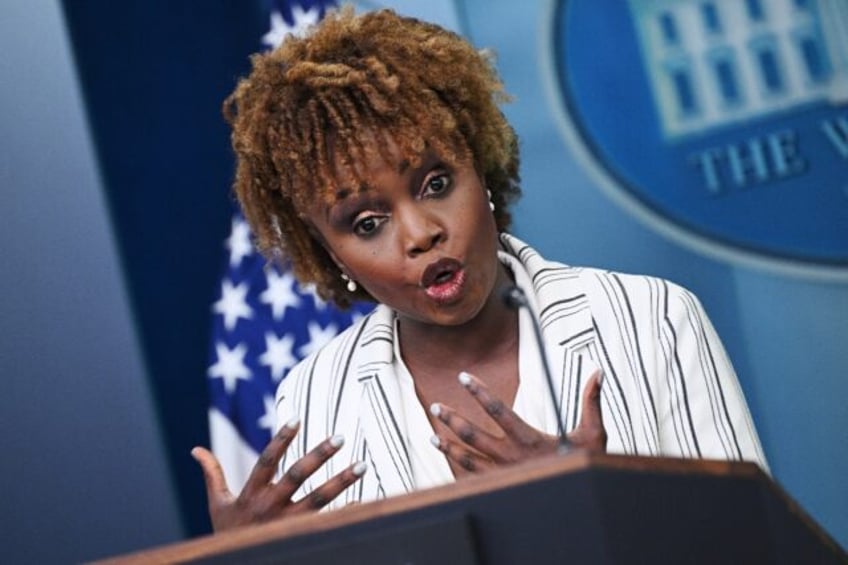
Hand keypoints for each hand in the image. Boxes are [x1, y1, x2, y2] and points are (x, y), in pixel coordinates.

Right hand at [191, 418, 366, 531]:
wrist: (232, 562)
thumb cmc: (228, 532)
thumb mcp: (217, 505)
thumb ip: (212, 475)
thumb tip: (196, 450)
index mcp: (250, 494)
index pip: (267, 461)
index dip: (280, 440)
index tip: (296, 419)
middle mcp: (269, 507)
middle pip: (296, 477)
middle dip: (318, 456)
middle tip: (339, 437)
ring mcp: (286, 523)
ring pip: (318, 500)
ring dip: (342, 482)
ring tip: (362, 465)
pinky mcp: (299, 536)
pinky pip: (327, 522)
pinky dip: (345, 512)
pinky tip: (362, 500)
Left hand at [429, 370, 605, 472]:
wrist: (577, 504)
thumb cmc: (585, 465)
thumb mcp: (593, 434)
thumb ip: (591, 401)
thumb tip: (598, 373)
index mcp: (530, 439)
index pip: (498, 409)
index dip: (479, 391)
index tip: (463, 377)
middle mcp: (512, 457)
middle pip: (473, 434)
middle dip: (452, 419)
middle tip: (436, 406)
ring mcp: (504, 474)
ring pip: (468, 459)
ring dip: (449, 446)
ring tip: (433, 435)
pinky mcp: (502, 487)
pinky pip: (473, 478)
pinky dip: (459, 469)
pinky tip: (449, 460)